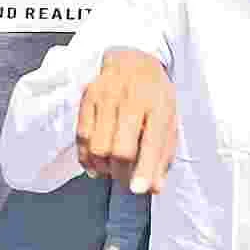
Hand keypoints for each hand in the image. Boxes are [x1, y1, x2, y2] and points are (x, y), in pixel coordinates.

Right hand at [77, 48, 176, 194]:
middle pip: (120, 149)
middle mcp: (132, 98)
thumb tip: (154, 187)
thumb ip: (163, 153)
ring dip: (104, 168)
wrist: (133, 59)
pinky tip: (96, 164)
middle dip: (122, 173)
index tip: (139, 190)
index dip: (145, 168)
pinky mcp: (87, 98)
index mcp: (159, 103)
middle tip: (127, 182)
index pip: (151, 140)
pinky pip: (81, 137)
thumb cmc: (155, 96)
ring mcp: (106, 97)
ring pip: (97, 146)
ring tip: (112, 170)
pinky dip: (87, 158)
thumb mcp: (168, 119)